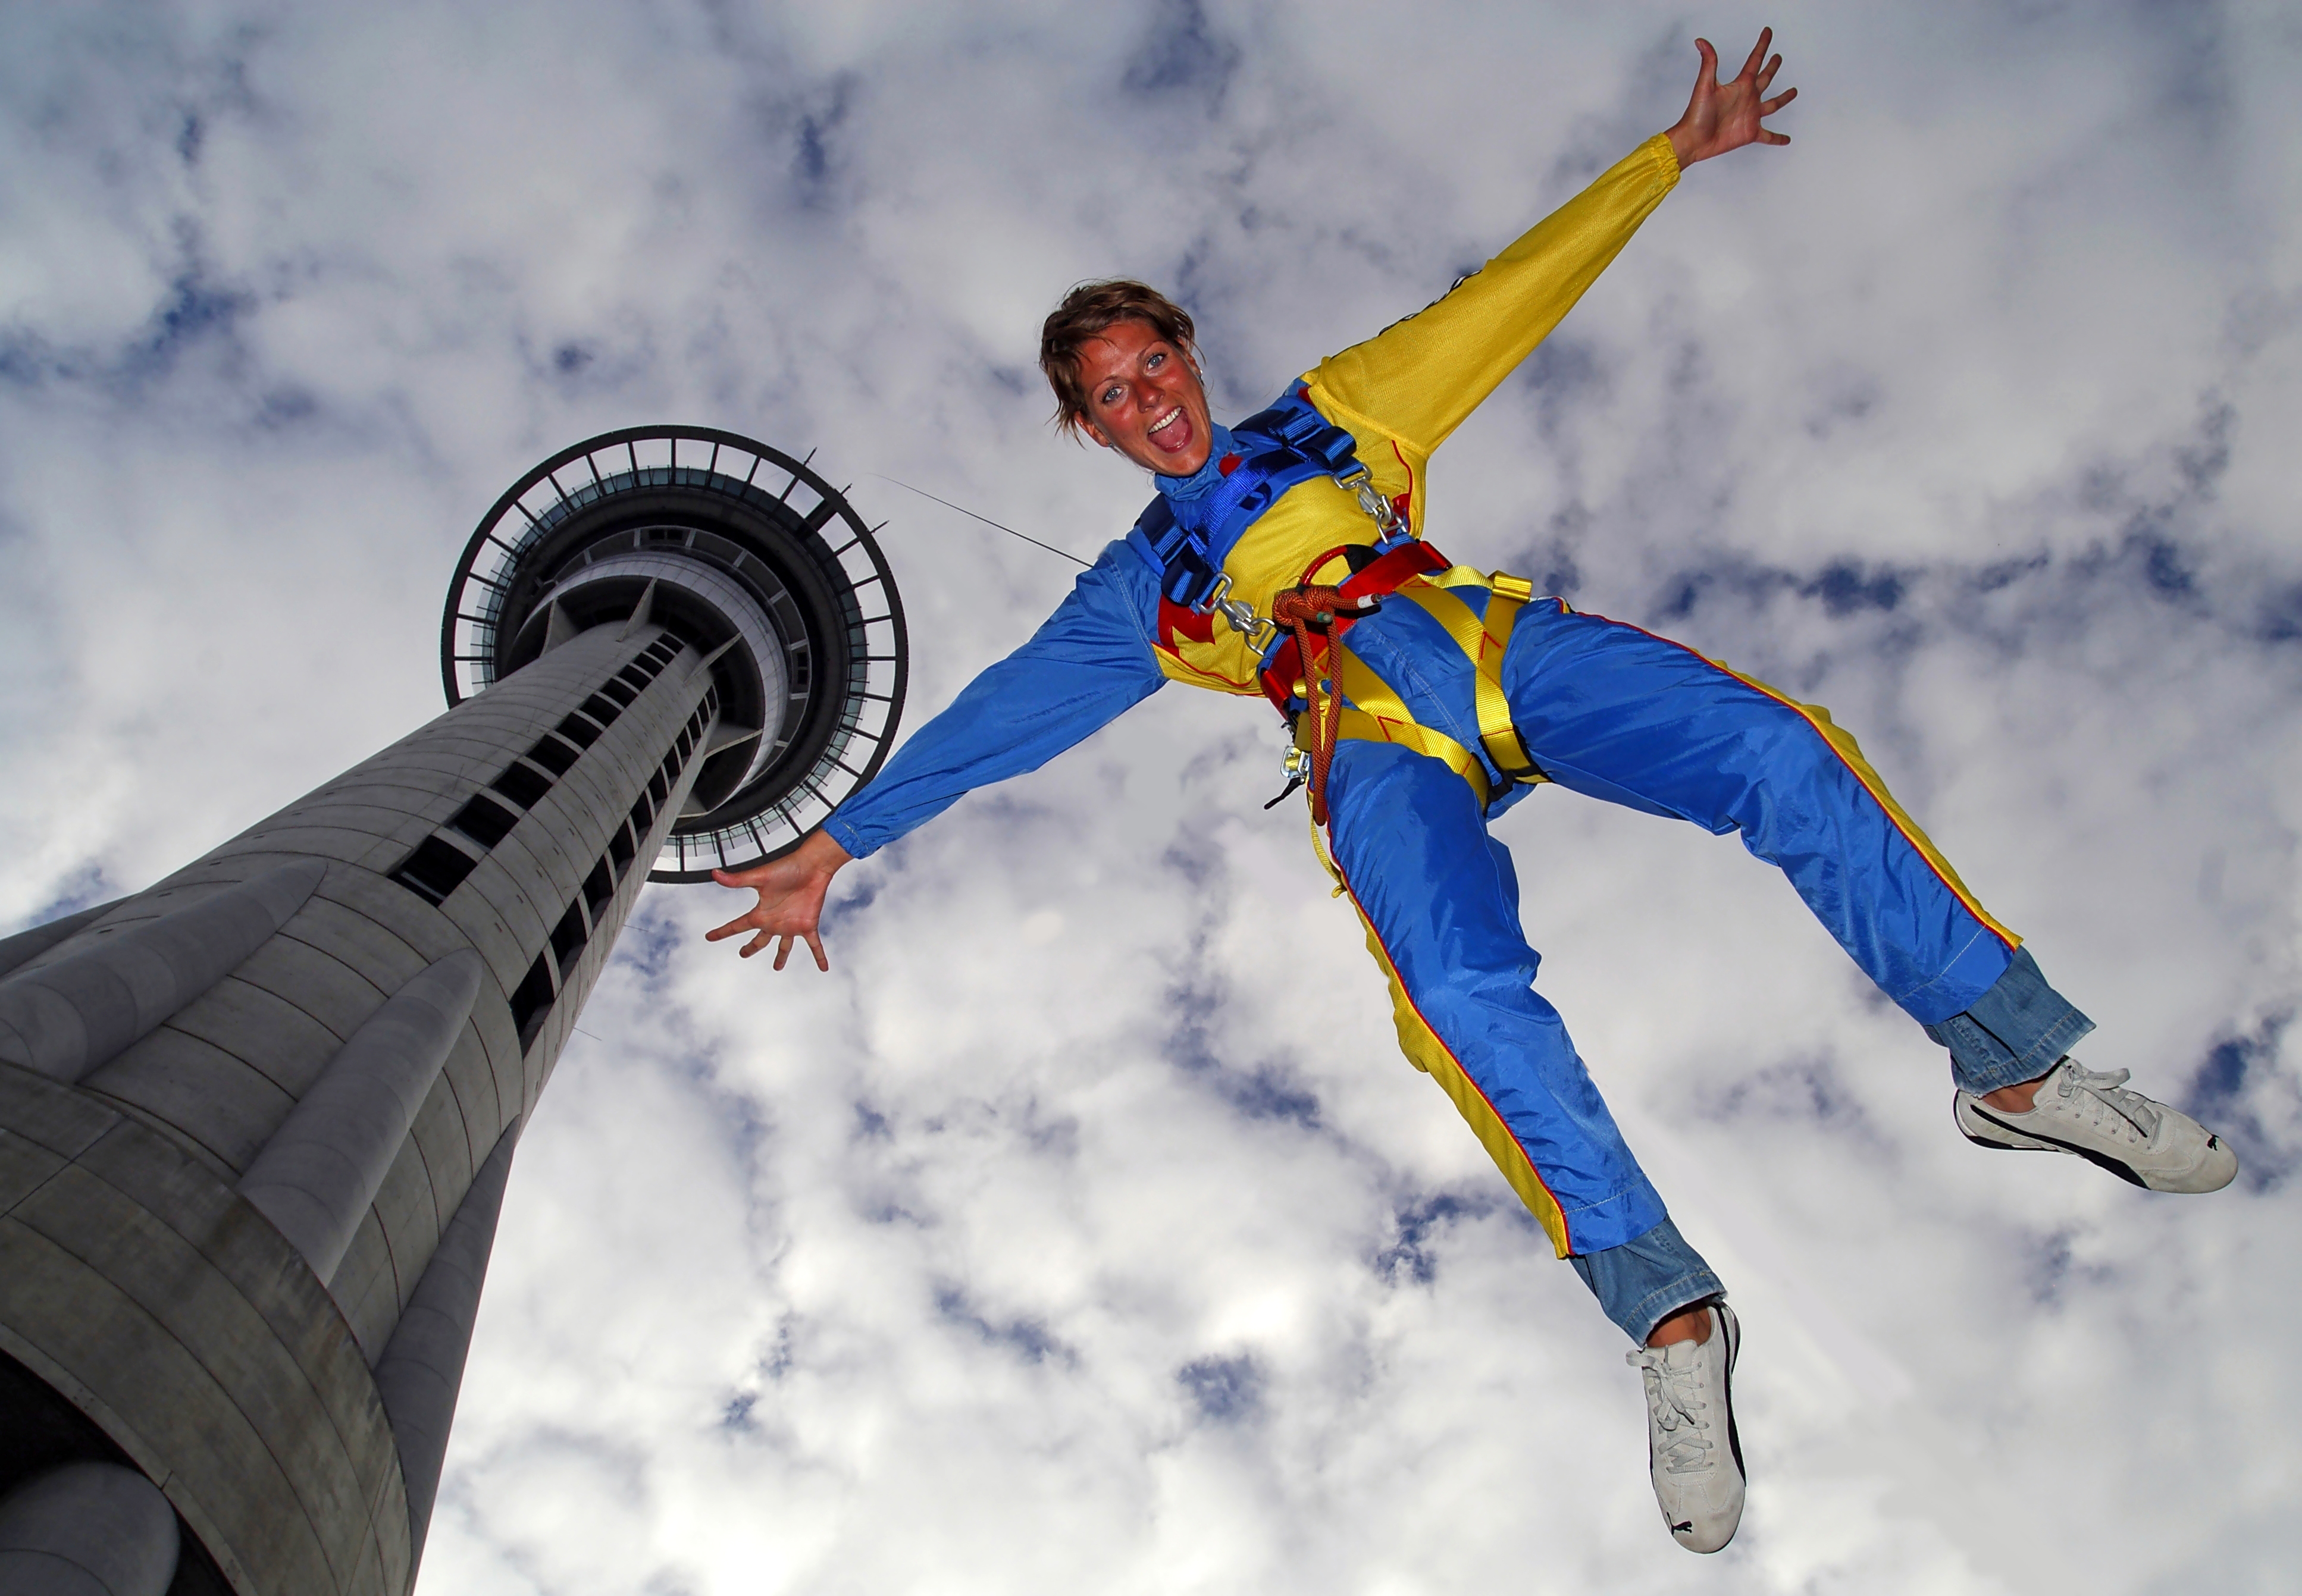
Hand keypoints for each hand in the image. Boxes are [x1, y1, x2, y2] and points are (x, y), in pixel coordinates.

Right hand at [706, 829, 852, 969]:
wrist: (812, 866)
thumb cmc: (787, 868)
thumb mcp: (759, 877)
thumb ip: (737, 880)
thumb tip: (714, 873)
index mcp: (760, 913)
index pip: (737, 926)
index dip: (723, 932)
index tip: (709, 937)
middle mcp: (774, 922)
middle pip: (760, 940)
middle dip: (751, 948)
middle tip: (743, 954)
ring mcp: (791, 925)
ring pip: (785, 947)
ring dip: (781, 957)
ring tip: (777, 968)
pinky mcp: (808, 925)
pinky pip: (814, 945)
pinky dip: (819, 956)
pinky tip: (824, 968)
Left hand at [1665, 27, 1796, 167]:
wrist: (1693, 140)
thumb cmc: (1696, 114)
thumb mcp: (1705, 86)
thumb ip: (1709, 63)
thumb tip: (1701, 41)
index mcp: (1740, 85)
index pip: (1754, 61)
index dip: (1762, 46)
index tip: (1767, 32)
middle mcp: (1747, 98)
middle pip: (1765, 79)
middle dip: (1772, 68)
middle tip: (1778, 57)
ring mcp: (1750, 115)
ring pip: (1773, 105)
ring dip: (1783, 99)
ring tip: (1793, 92)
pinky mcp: (1750, 133)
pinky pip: (1769, 136)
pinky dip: (1778, 138)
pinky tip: (1786, 139)